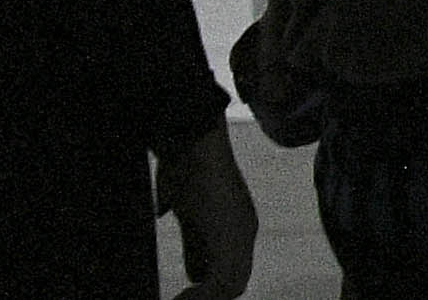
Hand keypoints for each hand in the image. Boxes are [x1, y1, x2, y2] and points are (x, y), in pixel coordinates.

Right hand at [153, 120, 258, 299]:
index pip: (231, 269)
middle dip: (210, 297)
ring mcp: (242, 233)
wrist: (192, 142)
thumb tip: (194, 274)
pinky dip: (204, 295)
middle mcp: (244, 230)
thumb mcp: (188, 214)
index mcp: (236, 225)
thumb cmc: (185, 168)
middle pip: (236, 280)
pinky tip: (182, 298)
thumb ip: (194, 243)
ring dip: (207, 298)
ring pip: (234, 284)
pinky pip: (225, 280)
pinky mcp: (233, 234)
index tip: (184, 297)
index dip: (210, 288)